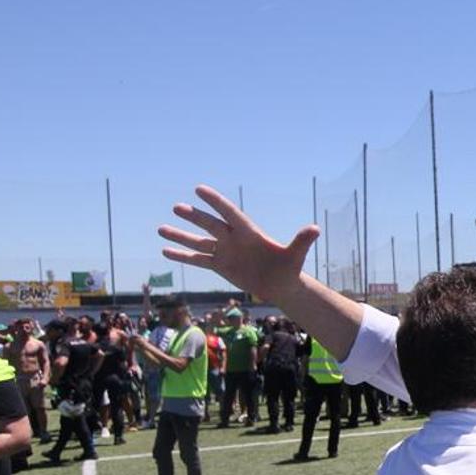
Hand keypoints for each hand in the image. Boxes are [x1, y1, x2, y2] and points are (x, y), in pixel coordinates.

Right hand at [159, 185, 318, 302]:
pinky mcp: (221, 266)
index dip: (216, 202)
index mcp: (249, 233)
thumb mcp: (295, 256)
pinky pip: (198, 260)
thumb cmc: (289, 268)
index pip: (230, 213)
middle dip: (194, 217)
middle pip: (211, 225)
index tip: (199, 189)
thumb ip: (301, 241)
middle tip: (176, 207)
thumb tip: (315, 228)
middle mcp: (234, 239)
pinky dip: (183, 256)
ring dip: (181, 236)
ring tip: (160, 229)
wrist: (281, 285)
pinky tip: (166, 251)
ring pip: (199, 242)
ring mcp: (225, 251)